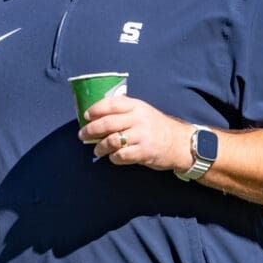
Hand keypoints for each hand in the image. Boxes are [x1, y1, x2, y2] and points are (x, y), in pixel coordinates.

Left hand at [78, 93, 192, 171]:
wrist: (179, 142)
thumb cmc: (155, 127)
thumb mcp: (142, 112)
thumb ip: (124, 112)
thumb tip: (96, 118)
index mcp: (137, 106)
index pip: (112, 104)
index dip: (96, 109)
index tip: (86, 116)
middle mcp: (139, 119)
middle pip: (108, 123)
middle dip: (91, 130)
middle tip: (82, 135)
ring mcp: (142, 135)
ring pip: (112, 141)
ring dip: (100, 147)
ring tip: (97, 150)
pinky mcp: (144, 151)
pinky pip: (121, 155)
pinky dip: (113, 158)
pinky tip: (113, 157)